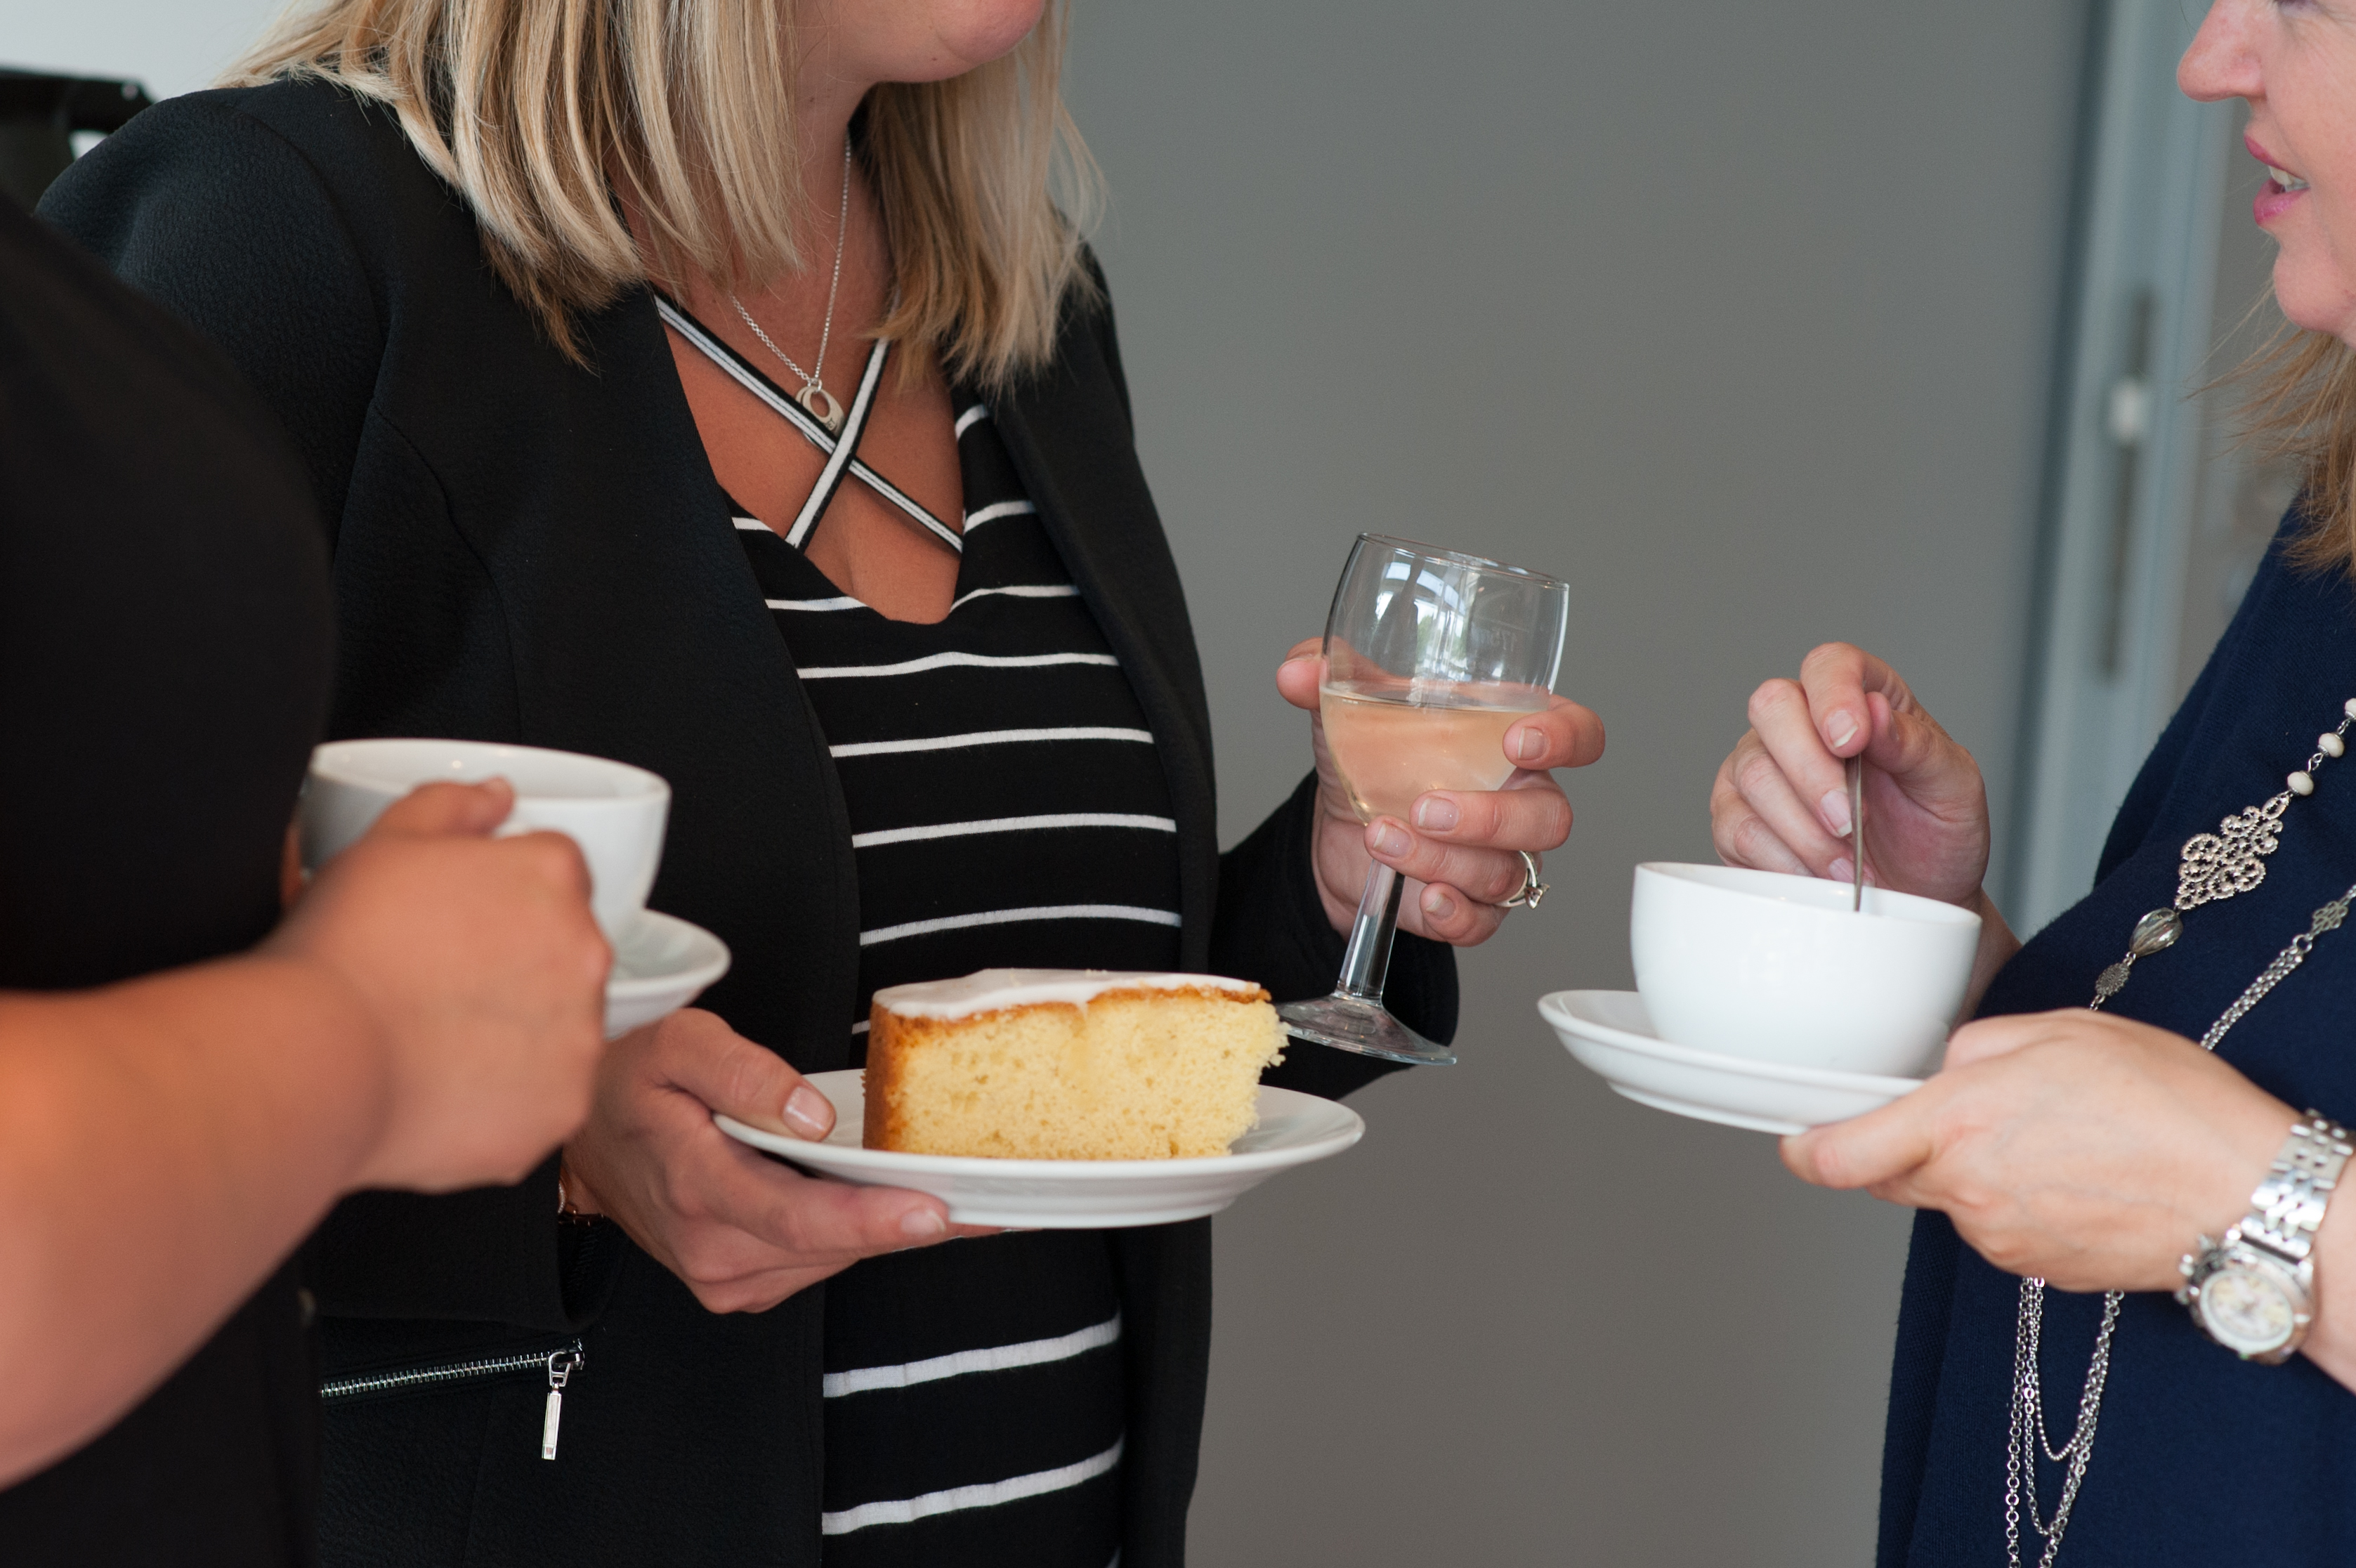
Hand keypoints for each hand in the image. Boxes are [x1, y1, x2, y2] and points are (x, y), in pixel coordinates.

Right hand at [269, 779, 610, 1192]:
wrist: (319, 1059)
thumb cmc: (344, 952)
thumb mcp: (386, 841)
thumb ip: (452, 805)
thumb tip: (496, 795)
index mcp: (552, 875)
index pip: (555, 873)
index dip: (501, 896)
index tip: (458, 925)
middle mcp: (586, 950)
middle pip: (569, 949)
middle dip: (518, 962)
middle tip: (440, 983)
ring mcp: (581, 1033)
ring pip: (563, 1025)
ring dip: (518, 1029)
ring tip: (437, 1039)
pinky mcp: (564, 1105)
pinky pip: (547, 1094)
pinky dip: (509, 1095)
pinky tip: (449, 1086)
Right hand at [556, 1009, 994, 1313]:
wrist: (588, 1138)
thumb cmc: (634, 1083)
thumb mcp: (680, 1044)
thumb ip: (745, 1072)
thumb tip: (811, 1112)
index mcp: (697, 1188)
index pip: (797, 1216)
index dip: (872, 1218)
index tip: (936, 1210)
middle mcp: (711, 1250)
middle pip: (830, 1244)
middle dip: (912, 1223)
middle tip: (994, 1201)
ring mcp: (723, 1276)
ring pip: (831, 1259)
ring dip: (891, 1231)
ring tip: (958, 1198)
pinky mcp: (738, 1284)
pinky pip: (817, 1263)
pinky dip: (858, 1235)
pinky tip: (894, 1206)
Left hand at [1276, 639, 1603, 944]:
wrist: (1340, 828)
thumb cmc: (1373, 757)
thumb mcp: (1353, 708)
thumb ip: (1329, 676)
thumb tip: (1297, 671)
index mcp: (1511, 735)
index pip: (1580, 734)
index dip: (1565, 739)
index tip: (1519, 741)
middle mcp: (1523, 798)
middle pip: (1551, 816)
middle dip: (1490, 817)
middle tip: (1426, 807)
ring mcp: (1504, 856)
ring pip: (1507, 871)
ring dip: (1441, 858)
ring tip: (1381, 838)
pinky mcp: (1476, 905)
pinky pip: (1485, 920)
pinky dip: (1454, 912)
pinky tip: (1422, 896)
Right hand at [1713, 642, 1990, 903]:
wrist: (1916, 900)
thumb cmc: (1936, 836)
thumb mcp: (1953, 789)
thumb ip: (1918, 746)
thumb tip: (1876, 713)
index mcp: (1861, 698)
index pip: (1829, 665)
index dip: (1834, 694)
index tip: (1851, 741)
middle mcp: (1800, 724)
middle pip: (1773, 708)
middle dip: (1812, 773)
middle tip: (1850, 821)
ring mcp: (1760, 768)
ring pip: (1753, 775)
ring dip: (1805, 829)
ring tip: (1849, 863)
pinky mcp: (1736, 819)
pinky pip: (1739, 829)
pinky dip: (1784, 860)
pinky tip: (1818, 874)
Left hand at [1782, 1008, 2291, 1291]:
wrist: (2244, 1192)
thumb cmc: (2168, 1106)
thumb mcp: (2060, 1031)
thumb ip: (1975, 1047)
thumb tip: (1942, 1067)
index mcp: (1956, 1124)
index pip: (1836, 1155)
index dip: (1802, 1146)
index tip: (1792, 1134)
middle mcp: (1966, 1189)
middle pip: (1888, 1176)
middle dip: (1900, 1145)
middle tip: (1959, 1112)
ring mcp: (1999, 1237)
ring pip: (1947, 1200)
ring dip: (1970, 1170)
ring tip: (2048, 1139)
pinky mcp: (2035, 1268)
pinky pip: (1995, 1227)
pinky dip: (2013, 1201)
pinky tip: (2070, 1175)